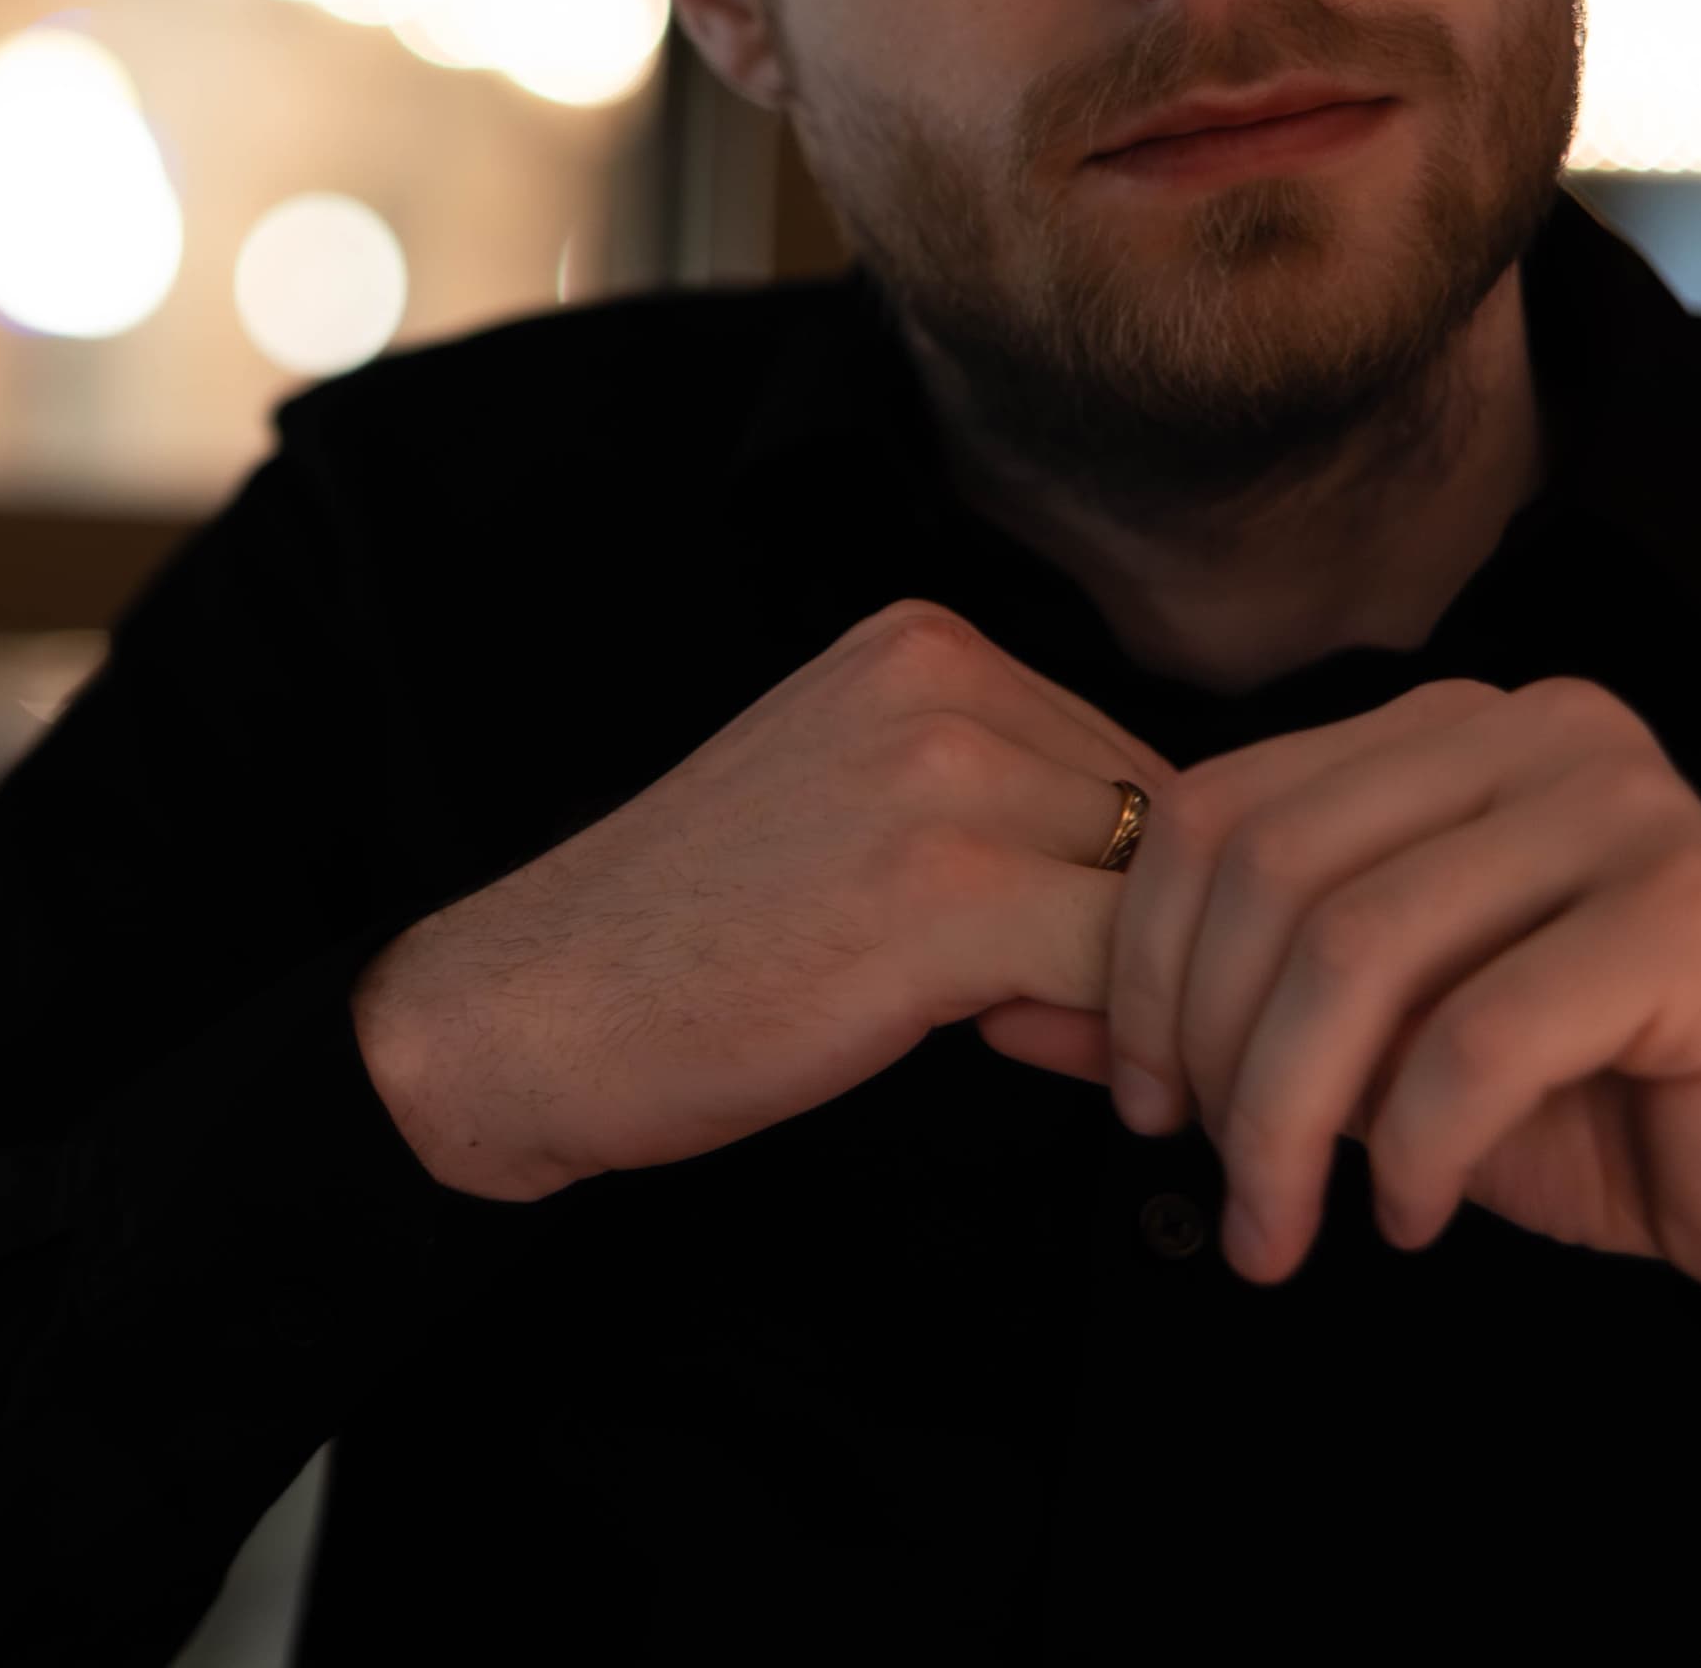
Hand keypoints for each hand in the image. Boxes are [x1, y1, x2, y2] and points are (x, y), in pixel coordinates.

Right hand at [354, 601, 1170, 1202]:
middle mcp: (941, 681)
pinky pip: (1117, 971)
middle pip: (1159, 822)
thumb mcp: (856, 801)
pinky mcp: (944, 897)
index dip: (1127, 879)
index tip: (1073, 965)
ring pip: (1155, 897)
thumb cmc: (688, 931)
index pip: (1125, 756)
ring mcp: (943, 779)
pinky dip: (1108, 1038)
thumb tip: (1165, 908)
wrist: (536, 1006)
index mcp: (920, 643)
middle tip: (1061, 1027)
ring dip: (1130, 992)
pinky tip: (1020, 1058)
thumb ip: (997, 810)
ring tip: (1036, 1043)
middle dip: (1141, 938)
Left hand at [976, 677, 1700, 1308]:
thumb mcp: (1360, 1051)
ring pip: (1362, 952)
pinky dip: (1418, 1149)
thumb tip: (1004, 1013)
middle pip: (1273, 872)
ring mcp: (1623, 807)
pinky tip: (1416, 1213)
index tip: (1141, 1102)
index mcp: (1443, 730)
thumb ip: (1198, 1014)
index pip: (1220, 807)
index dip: (1144, 964)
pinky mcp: (1693, 915)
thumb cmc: (1578, 1099)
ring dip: (1294, 1119)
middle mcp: (1533, 730)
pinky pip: (1481, 1035)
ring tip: (1291, 1226)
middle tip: (1220, 1184)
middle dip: (1212, 1051)